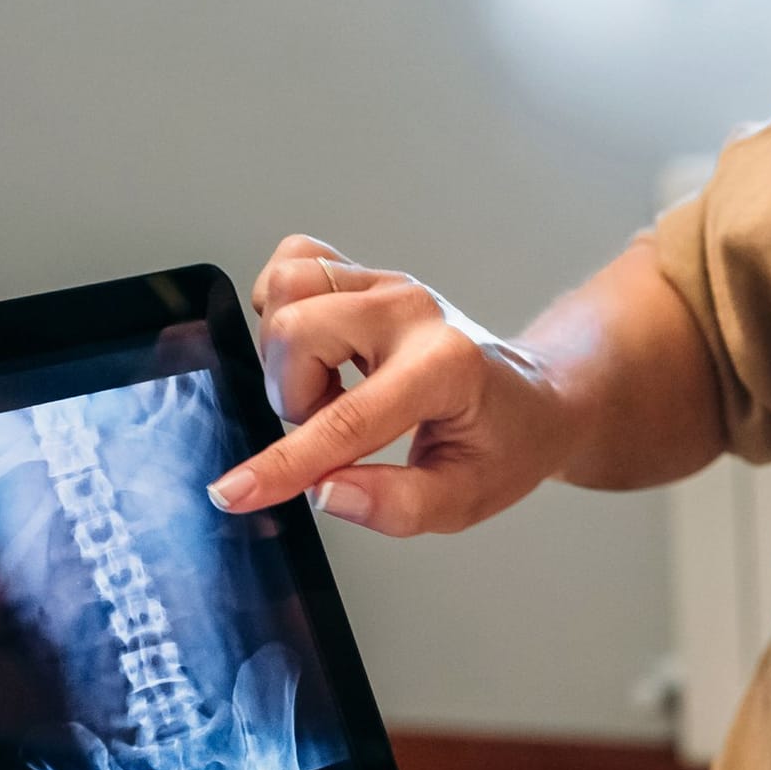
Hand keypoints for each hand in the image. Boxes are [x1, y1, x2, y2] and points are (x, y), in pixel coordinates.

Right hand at [207, 234, 574, 535]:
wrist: (536, 397)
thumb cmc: (505, 445)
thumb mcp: (466, 499)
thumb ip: (397, 505)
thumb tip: (323, 492)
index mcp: (446, 368)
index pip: (347, 419)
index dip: (284, 463)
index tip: (234, 493)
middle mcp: (414, 311)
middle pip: (297, 330)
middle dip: (292, 395)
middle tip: (332, 426)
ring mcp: (389, 284)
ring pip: (288, 287)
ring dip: (286, 354)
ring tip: (328, 391)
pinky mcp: (368, 274)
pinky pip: (296, 264)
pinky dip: (285, 308)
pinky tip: (318, 350)